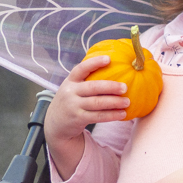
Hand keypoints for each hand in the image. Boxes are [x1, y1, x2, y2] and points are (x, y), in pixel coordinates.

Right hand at [44, 55, 128, 179]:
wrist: (55, 124)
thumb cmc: (71, 101)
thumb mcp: (73, 88)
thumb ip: (86, 80)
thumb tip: (113, 67)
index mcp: (70, 81)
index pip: (81, 69)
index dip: (94, 63)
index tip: (109, 58)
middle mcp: (70, 92)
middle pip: (93, 87)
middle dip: (111, 86)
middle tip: (125, 87)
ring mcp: (73, 106)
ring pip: (97, 103)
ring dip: (114, 102)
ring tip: (127, 102)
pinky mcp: (78, 119)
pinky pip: (97, 116)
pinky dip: (111, 115)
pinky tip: (122, 114)